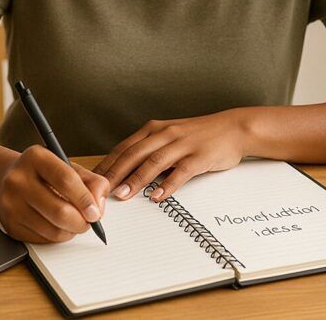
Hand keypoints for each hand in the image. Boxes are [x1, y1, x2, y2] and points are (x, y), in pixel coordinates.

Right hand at [0, 145, 108, 242]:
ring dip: (71, 231)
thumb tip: (98, 207)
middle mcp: (18, 179)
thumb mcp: (70, 167)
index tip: (96, 213)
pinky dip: (57, 237)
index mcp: (36, 157)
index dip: (85, 200)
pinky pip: (42, 240)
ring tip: (74, 222)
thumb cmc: (45, 174)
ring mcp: (11, 203)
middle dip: (81, 222)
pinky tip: (57, 225)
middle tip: (89, 222)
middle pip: (59, 211)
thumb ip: (92, 182)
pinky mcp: (10, 224)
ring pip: (53, 230)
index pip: (66, 180)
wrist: (7, 179)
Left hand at [93, 109, 247, 203]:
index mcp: (154, 129)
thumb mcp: (169, 137)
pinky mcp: (199, 156)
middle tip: (99, 192)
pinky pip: (180, 172)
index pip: (124, 148)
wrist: (233, 128)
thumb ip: (149, 150)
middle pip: (133, 154)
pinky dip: (167, 185)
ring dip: (136, 179)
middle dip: (114, 174)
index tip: (92, 181)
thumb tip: (124, 172)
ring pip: (153, 162)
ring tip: (122, 195)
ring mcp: (182, 145)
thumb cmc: (199, 136)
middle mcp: (165, 134)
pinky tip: (157, 196)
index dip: (106, 164)